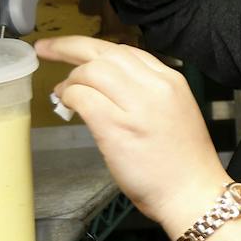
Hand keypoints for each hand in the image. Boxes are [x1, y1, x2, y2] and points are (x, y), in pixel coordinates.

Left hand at [37, 36, 227, 230]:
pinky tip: (67, 105)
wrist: (193, 194)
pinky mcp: (117, 127)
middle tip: (46, 49)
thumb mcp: (175, 112)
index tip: (74, 50)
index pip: (126, 51)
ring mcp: (137, 106)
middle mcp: (156, 86)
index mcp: (171, 81)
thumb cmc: (183, 163)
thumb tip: (107, 86)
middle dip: (69, 47)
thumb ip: (147, 93)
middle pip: (105, 52)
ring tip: (63, 93)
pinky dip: (69, 97)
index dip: (94, 47)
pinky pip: (83, 97)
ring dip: (70, 79)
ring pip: (91, 70)